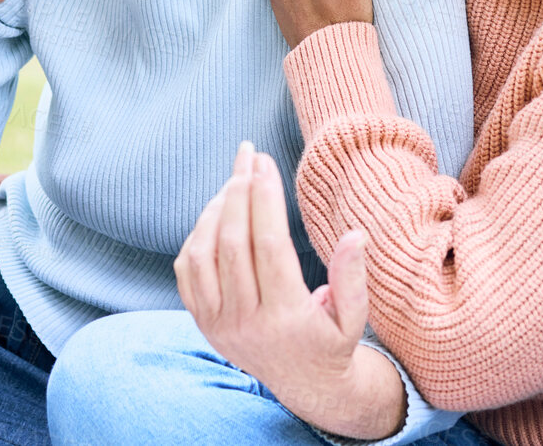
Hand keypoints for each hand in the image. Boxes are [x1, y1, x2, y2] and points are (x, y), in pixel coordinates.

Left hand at [174, 143, 404, 439]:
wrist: (304, 387)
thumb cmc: (333, 342)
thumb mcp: (355, 317)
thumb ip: (352, 277)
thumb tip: (356, 233)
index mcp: (286, 317)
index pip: (269, 244)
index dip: (265, 197)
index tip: (266, 161)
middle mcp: (246, 321)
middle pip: (232, 242)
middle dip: (238, 190)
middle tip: (247, 156)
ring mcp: (218, 323)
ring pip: (203, 253)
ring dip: (215, 209)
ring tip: (234, 181)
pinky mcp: (203, 322)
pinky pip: (187, 270)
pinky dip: (197, 235)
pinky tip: (218, 213)